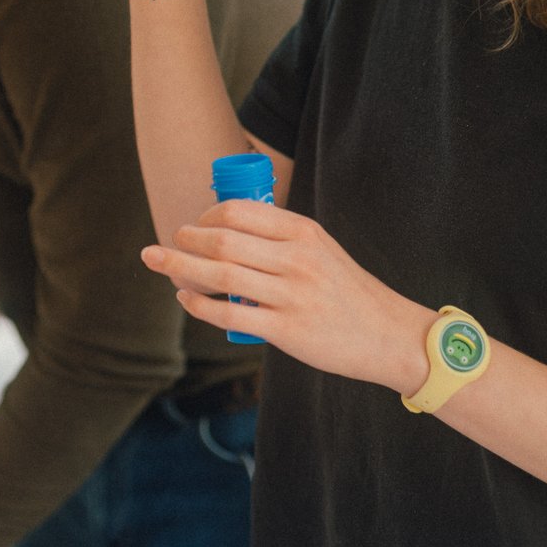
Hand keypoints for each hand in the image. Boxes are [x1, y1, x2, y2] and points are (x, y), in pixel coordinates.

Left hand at [140, 199, 434, 394]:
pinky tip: (185, 298)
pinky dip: (199, 305)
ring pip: (221, 275)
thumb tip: (227, 229)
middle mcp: (297, 259)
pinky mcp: (286, 330)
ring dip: (180, 266)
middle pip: (223, 240)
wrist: (388, 334)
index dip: (206, 214)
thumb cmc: (348, 291)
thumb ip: (282, 238)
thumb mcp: (321, 249)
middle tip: (168, 241)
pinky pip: (230, 315)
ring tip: (158, 261)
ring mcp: (291, 295)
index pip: (241, 211)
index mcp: (304, 232)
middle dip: (185, 238)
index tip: (194, 224)